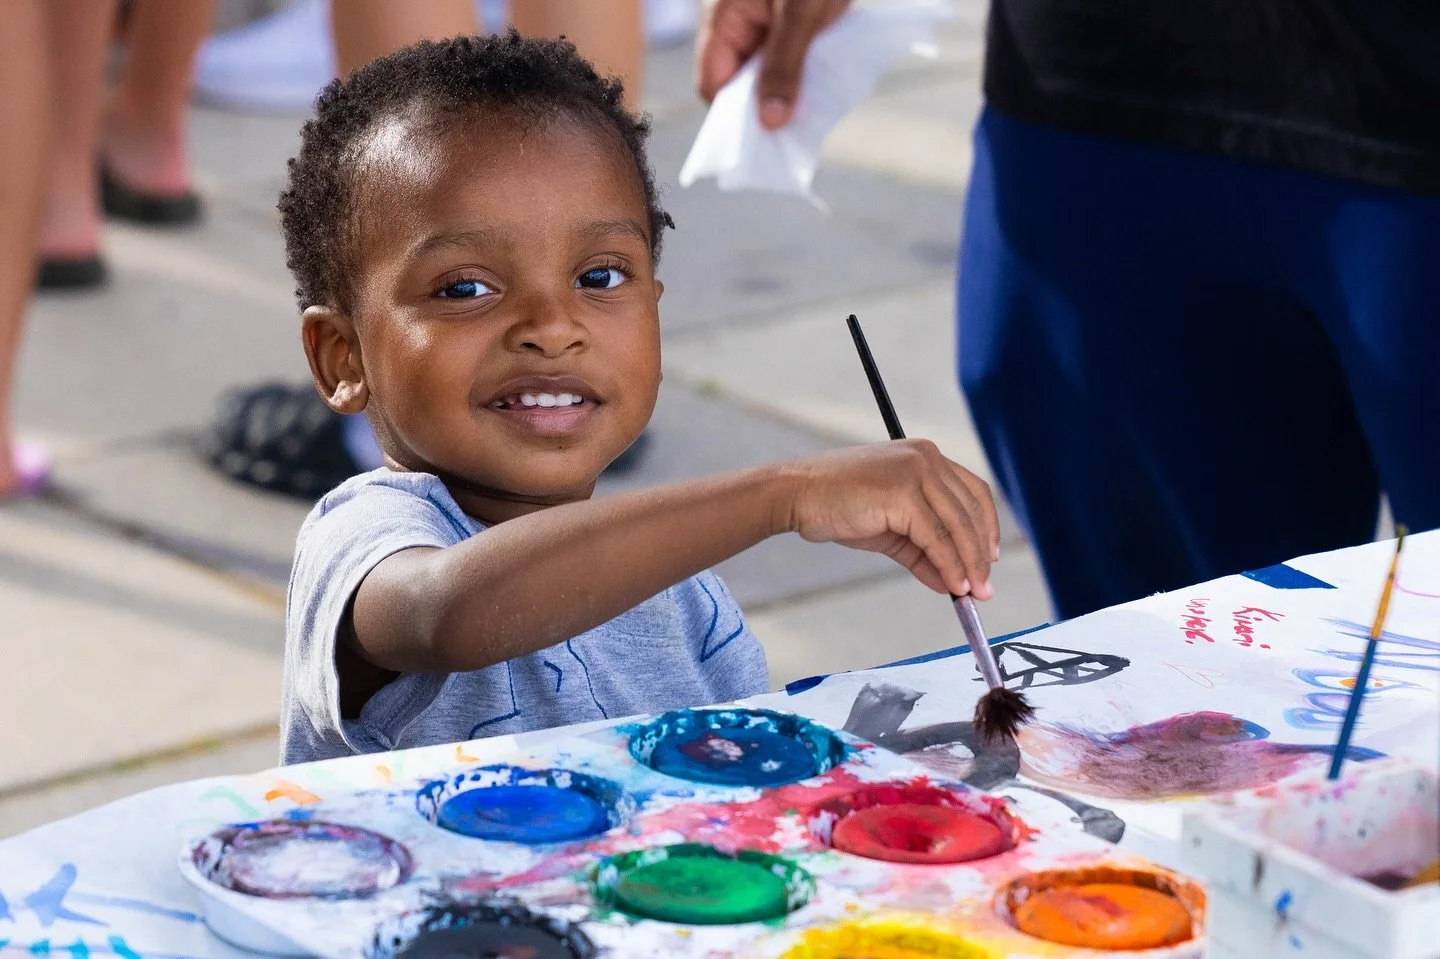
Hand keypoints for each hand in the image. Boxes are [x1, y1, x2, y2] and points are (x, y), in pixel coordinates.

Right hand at [696, 0, 849, 129]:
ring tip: (815, 107)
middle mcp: (734, 20)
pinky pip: (788, 53)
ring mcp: (760, 18)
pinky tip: (826, 82)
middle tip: (798, 127)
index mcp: (721, 17)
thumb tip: (770, 122)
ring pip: (766, 69)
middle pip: (739, 81)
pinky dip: (804, 69)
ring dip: (790, 87)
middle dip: (767, 103)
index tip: (769, 136)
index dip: (736, 115)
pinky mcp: (787, 15)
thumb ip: (784, 65)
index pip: (713, 83)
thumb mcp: (801, 13)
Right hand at [781, 440, 1000, 597]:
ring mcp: (915, 471)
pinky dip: (949, 565)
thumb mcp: (889, 530)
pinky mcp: (901, 492)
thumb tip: (951, 583)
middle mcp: (926, 457)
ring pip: (957, 525)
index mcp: (925, 457)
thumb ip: (922, 552)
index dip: (987, 527)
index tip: (989, 558)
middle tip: (984, 588)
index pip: (973, 492)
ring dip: (969, 564)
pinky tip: (952, 586)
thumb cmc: (836, 505)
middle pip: (971, 510)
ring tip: (972, 593)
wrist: (795, 494)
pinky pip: (936, 537)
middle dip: (980, 553)